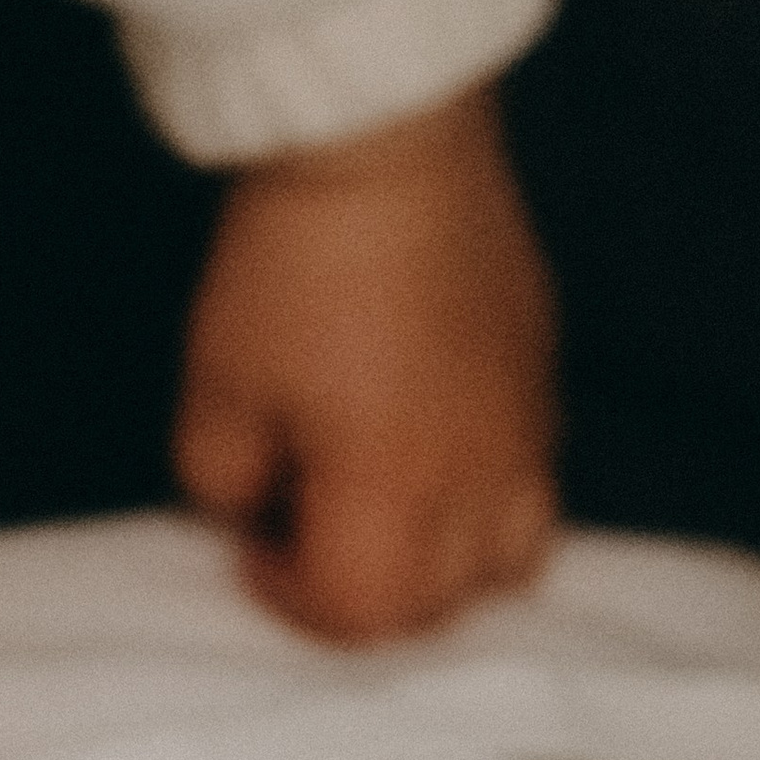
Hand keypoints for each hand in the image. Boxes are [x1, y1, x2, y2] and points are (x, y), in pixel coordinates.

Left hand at [174, 84, 558, 641]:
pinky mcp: (543, 376)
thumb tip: (253, 510)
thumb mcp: (217, 392)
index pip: (361, 614)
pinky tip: (426, 452)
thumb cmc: (289, 270)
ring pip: (511, 560)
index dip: (290, 600)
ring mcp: (528, 428)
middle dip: (365, 594)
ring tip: (382, 515)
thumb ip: (224, 484)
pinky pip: (534, 482)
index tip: (249, 546)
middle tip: (304, 534)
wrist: (383, 146)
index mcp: (395, 493)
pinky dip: (484, 504)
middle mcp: (482, 478)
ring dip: (442, 567)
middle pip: (442, 606)